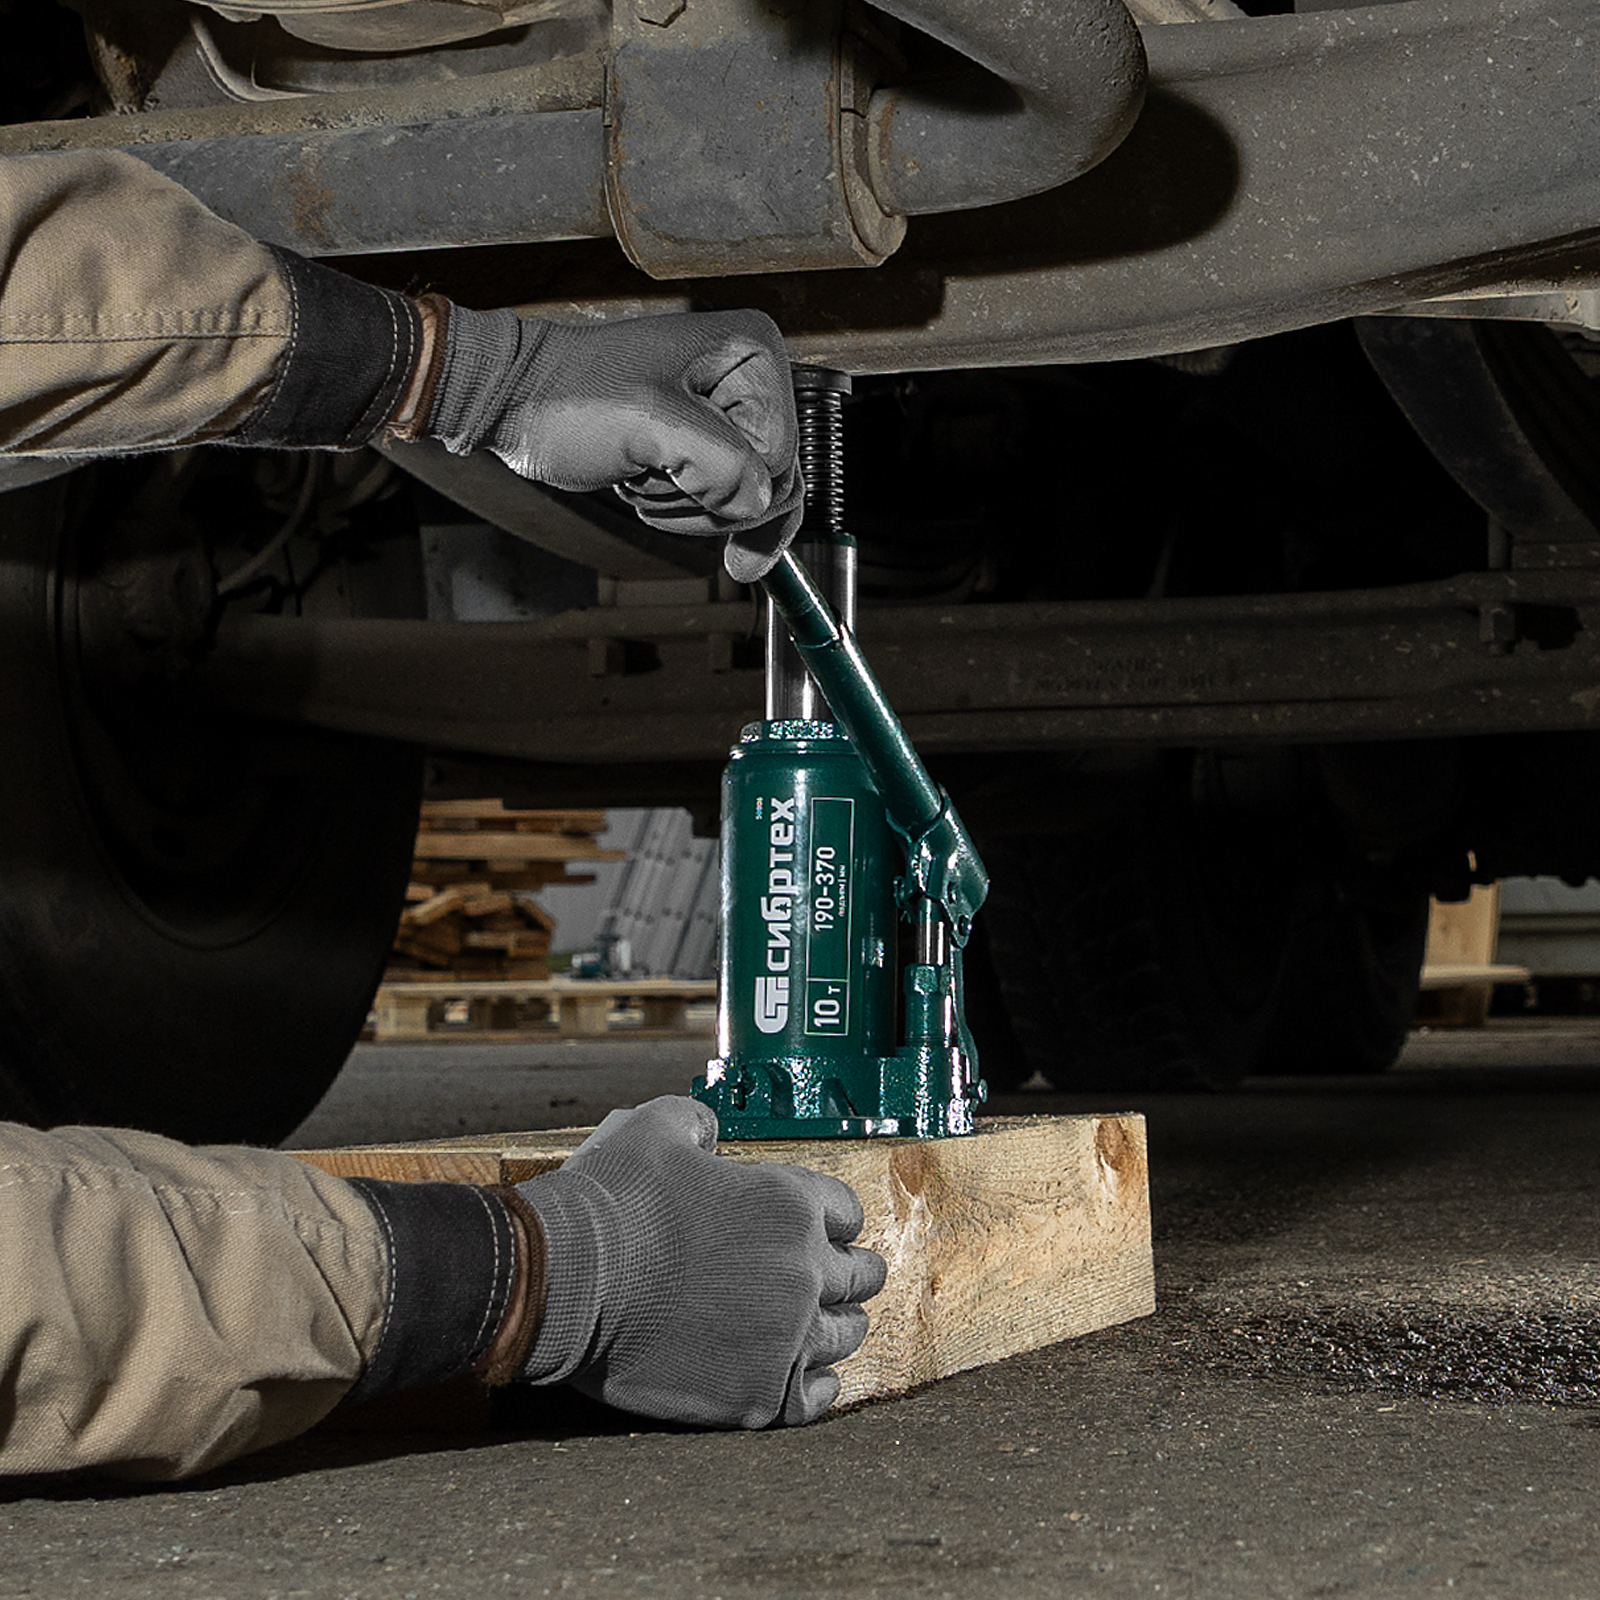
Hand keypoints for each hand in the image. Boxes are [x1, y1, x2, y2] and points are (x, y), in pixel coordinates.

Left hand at [424, 306, 803, 581]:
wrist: (518, 402)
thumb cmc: (571, 398)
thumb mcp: (650, 427)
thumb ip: (722, 465)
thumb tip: (761, 503)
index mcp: (752, 353)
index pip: (782, 456)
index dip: (731, 481)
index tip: (672, 465)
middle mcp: (750, 379)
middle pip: (770, 483)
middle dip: (709, 499)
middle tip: (653, 473)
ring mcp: (728, 414)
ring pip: (744, 502)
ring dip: (686, 506)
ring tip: (641, 470)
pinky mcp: (704, 443)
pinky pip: (720, 503)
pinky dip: (679, 507)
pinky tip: (642, 478)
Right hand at [514, 1096, 884, 1427]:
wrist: (566, 1281)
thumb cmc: (610, 1204)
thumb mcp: (656, 1128)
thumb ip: (697, 1122)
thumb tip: (708, 1132)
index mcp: (789, 1203)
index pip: (846, 1212)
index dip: (832, 1219)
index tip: (821, 1230)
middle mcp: (803, 1270)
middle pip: (858, 1275)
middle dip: (847, 1273)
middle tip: (833, 1280)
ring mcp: (786, 1336)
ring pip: (843, 1335)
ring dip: (835, 1327)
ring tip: (823, 1328)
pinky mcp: (760, 1394)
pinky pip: (817, 1398)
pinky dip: (816, 1387)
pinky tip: (807, 1379)